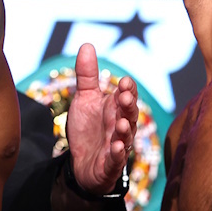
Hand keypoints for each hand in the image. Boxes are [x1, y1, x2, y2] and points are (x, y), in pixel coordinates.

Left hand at [67, 43, 138, 194]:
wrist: (80, 163)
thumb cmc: (88, 129)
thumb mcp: (84, 99)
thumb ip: (87, 75)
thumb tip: (87, 45)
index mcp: (116, 108)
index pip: (128, 95)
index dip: (128, 89)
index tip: (124, 82)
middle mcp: (121, 126)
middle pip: (130, 114)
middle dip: (129, 106)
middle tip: (124, 97)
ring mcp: (117, 146)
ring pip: (126, 137)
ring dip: (125, 130)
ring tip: (121, 123)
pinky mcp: (110, 165)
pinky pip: (116, 159)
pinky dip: (117, 154)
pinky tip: (115, 147)